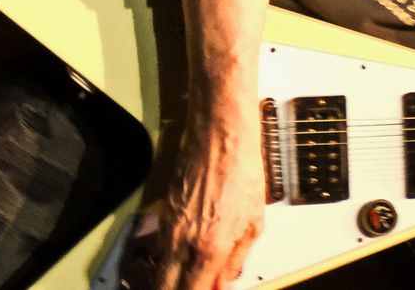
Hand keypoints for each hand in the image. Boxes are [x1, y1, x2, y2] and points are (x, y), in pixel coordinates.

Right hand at [150, 104, 264, 289]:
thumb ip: (236, 259)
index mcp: (209, 248)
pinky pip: (160, 248)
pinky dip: (170, 257)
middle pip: (164, 287)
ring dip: (172, 277)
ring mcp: (169, 228)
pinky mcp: (163, 214)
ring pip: (159, 269)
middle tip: (196, 286)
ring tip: (193, 273)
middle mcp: (182, 242)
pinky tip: (187, 252)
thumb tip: (224, 282)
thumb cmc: (242, 173)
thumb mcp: (254, 222)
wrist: (221, 138)